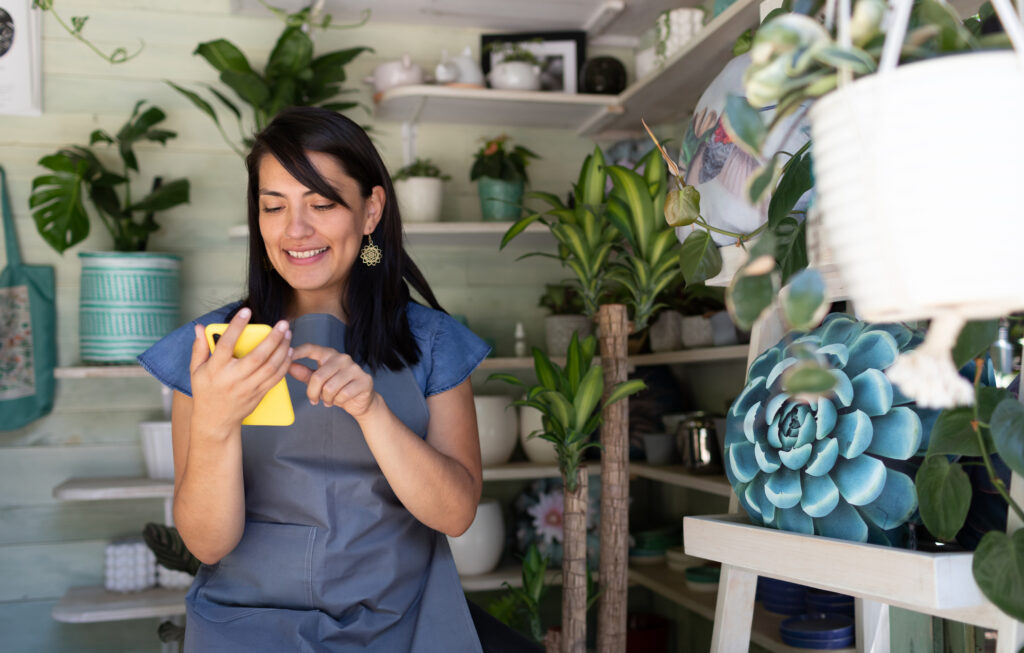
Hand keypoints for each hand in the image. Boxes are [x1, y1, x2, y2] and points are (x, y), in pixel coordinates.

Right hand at [189, 308, 292, 433]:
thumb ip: (199, 348)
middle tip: (282, 323)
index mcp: (215, 370)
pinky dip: (285, 365)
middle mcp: (233, 378)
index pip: (226, 344)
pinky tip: (289, 352)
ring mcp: (248, 388)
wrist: (215, 421)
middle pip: (257, 356)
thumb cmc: (206, 391)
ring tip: (288, 334)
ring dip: (282, 350)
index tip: (246, 311)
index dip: (237, 326)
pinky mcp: (259, 395)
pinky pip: (275, 378)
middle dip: (273, 338)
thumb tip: (200, 327)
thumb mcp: (196, 371)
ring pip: (270, 367)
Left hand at [288, 344, 377, 417]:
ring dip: (326, 399)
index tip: (286, 355)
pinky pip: (343, 394)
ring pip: (330, 388)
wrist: (362, 401)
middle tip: (314, 400)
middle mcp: (343, 358)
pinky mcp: (364, 380)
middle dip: (313, 393)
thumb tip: (288, 366)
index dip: (297, 352)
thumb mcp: (319, 382)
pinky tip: (340, 400)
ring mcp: (355, 368)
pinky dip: (338, 401)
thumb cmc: (338, 389)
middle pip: (318, 377)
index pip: (311, 349)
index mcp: (330, 354)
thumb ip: (304, 373)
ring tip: (329, 400)